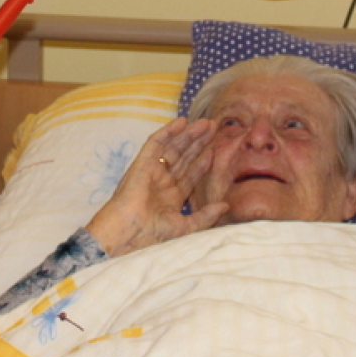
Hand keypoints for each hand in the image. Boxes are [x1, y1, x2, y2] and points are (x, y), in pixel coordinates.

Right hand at [85, 117, 227, 256]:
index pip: (190, 174)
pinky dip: (167, 131)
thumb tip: (226, 206)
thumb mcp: (186, 227)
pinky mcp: (142, 163)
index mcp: (171, 198)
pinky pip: (155, 143)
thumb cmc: (153, 235)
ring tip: (205, 123)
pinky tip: (181, 122)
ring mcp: (152, 171)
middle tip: (214, 127)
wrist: (129, 233)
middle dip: (199, 143)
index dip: (203, 162)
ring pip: (173, 147)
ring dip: (188, 134)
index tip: (216, 149)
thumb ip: (206, 216)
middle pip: (184, 157)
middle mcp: (162, 182)